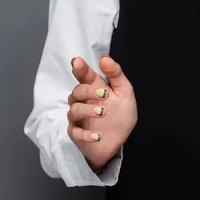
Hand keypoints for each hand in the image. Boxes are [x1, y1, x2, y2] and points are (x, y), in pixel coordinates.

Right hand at [67, 55, 137, 170]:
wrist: (119, 141)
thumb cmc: (120, 115)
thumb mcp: (125, 93)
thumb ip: (116, 75)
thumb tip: (105, 58)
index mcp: (94, 88)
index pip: (84, 75)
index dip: (80, 68)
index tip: (78, 62)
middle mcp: (83, 101)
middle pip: (77, 92)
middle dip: (88, 91)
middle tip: (104, 94)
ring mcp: (79, 118)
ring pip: (74, 111)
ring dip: (88, 111)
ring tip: (103, 113)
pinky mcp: (77, 134)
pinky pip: (75, 133)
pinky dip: (85, 134)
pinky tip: (97, 136)